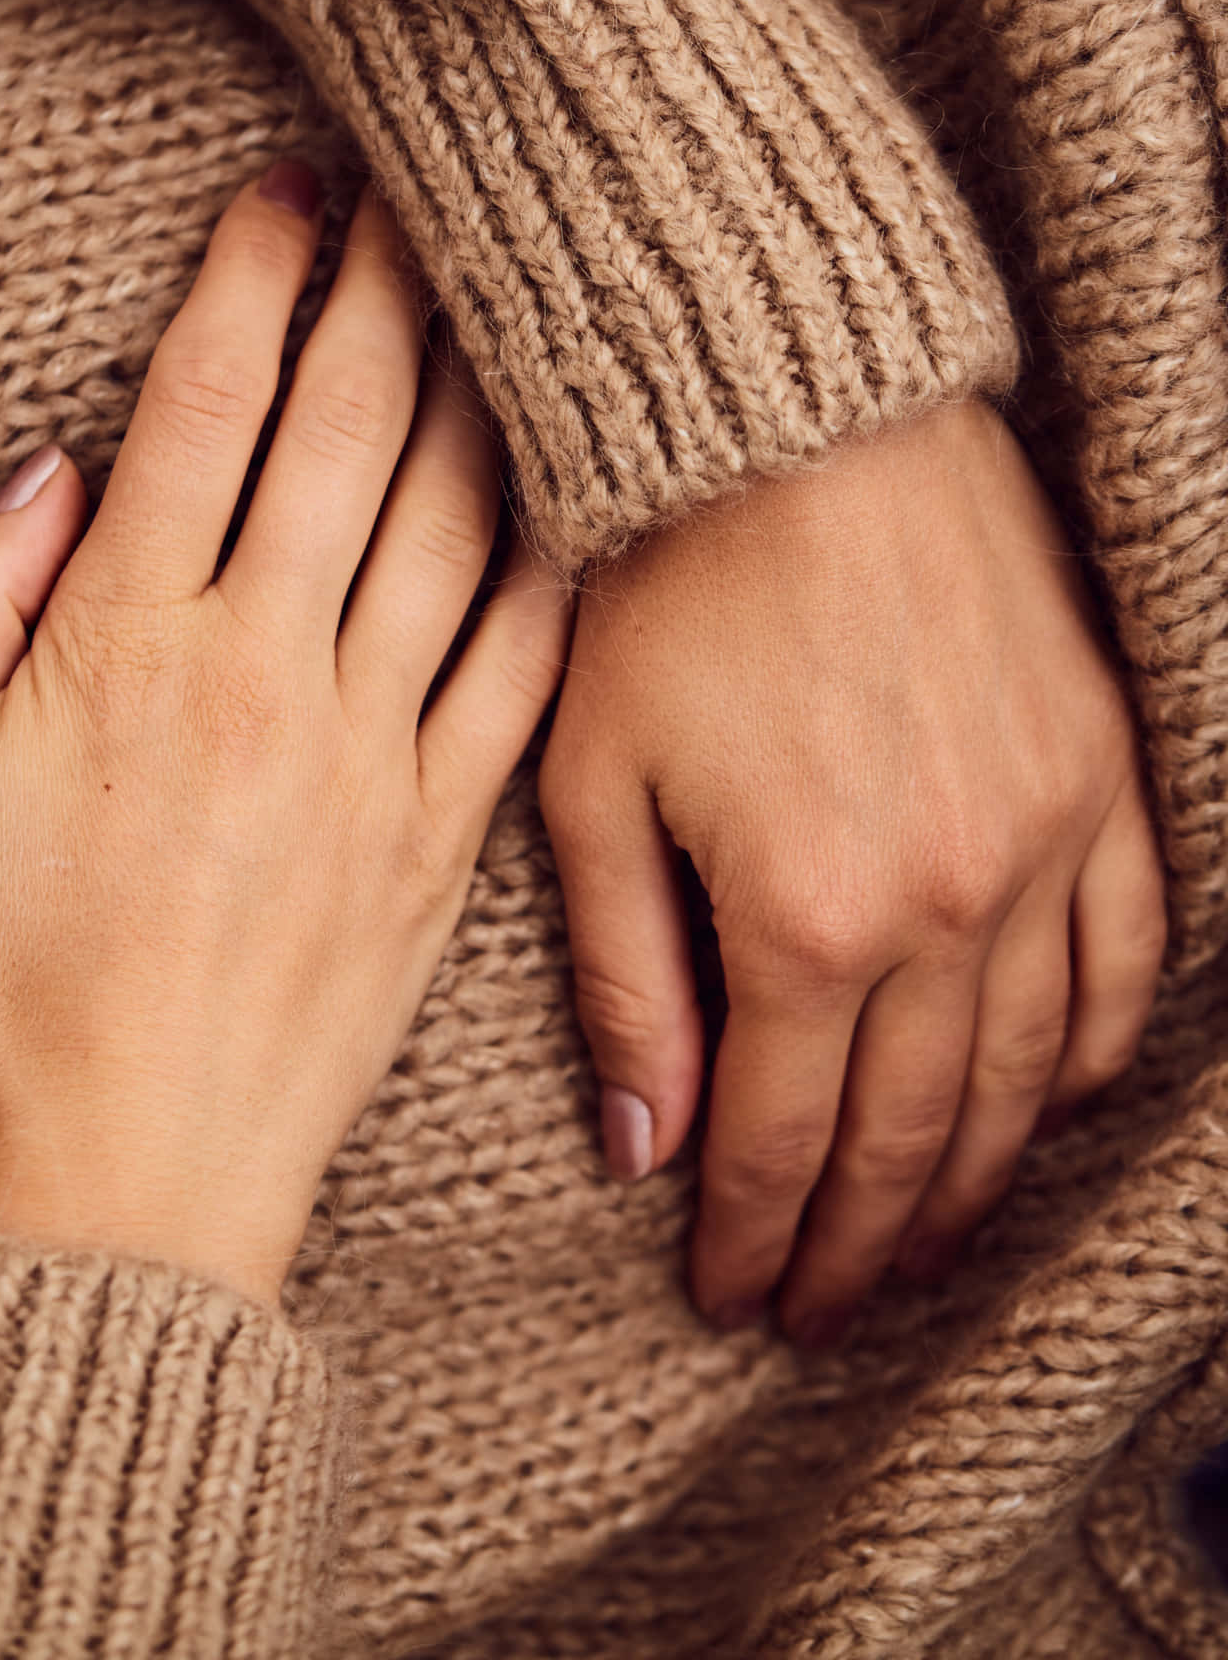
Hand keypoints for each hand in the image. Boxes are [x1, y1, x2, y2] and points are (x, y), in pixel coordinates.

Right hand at [0, 170, 571, 1303]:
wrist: (136, 1169)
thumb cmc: (7, 980)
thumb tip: (48, 474)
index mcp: (131, 644)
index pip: (202, 406)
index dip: (252, 273)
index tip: (289, 186)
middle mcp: (266, 672)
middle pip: (347, 428)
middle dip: (388, 280)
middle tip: (430, 177)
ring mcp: (371, 750)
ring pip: (449, 520)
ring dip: (482, 384)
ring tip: (516, 284)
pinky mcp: (444, 830)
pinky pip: (519, 667)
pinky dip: (554, 560)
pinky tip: (590, 479)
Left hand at [539, 399, 1166, 1343]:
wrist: (797, 415)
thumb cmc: (662, 585)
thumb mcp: (593, 787)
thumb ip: (626, 979)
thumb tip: (644, 1148)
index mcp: (805, 915)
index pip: (780, 1139)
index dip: (752, 1234)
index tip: (727, 1291)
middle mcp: (949, 900)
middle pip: (911, 1133)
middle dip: (858, 1242)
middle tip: (820, 1305)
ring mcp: (1047, 836)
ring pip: (1026, 1073)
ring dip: (976, 1178)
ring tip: (924, 1242)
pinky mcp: (1102, 768)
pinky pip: (1127, 953)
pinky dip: (1090, 1049)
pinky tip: (1051, 1096)